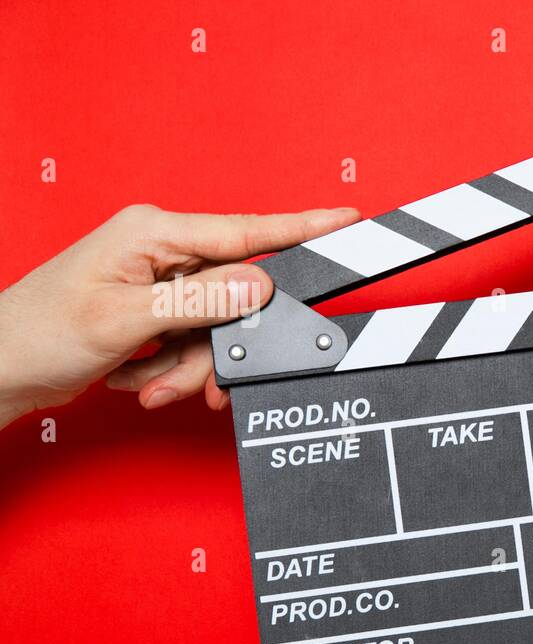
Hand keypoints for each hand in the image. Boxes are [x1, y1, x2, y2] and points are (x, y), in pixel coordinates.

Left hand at [0, 204, 358, 428]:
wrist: (0, 369)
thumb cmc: (39, 335)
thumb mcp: (125, 320)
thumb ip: (199, 302)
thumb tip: (259, 284)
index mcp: (153, 233)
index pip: (246, 230)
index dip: (302, 228)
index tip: (348, 220)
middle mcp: (161, 250)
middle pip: (235, 297)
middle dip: (216, 348)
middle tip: (190, 383)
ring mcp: (160, 281)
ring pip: (219, 329)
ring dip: (187, 367)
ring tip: (147, 383)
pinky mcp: (158, 311)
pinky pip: (198, 343)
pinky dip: (175, 370)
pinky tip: (140, 378)